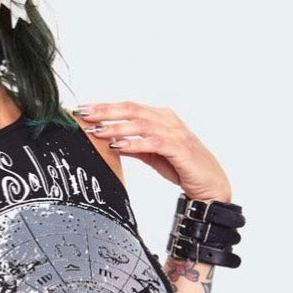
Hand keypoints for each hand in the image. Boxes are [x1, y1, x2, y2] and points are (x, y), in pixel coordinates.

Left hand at [76, 101, 232, 201]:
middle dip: (105, 111)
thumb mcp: (153, 155)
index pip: (129, 107)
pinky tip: (119, 146)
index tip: (83, 110)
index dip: (105, 107)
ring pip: (141, 124)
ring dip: (116, 127)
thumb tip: (112, 140)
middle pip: (132, 110)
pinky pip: (153, 143)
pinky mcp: (179, 149)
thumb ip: (135, 145)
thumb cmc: (183, 167)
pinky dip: (134, 143)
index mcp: (161, 117)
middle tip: (83, 114)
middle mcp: (168, 120)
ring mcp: (175, 133)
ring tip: (97, 131)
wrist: (210, 185)